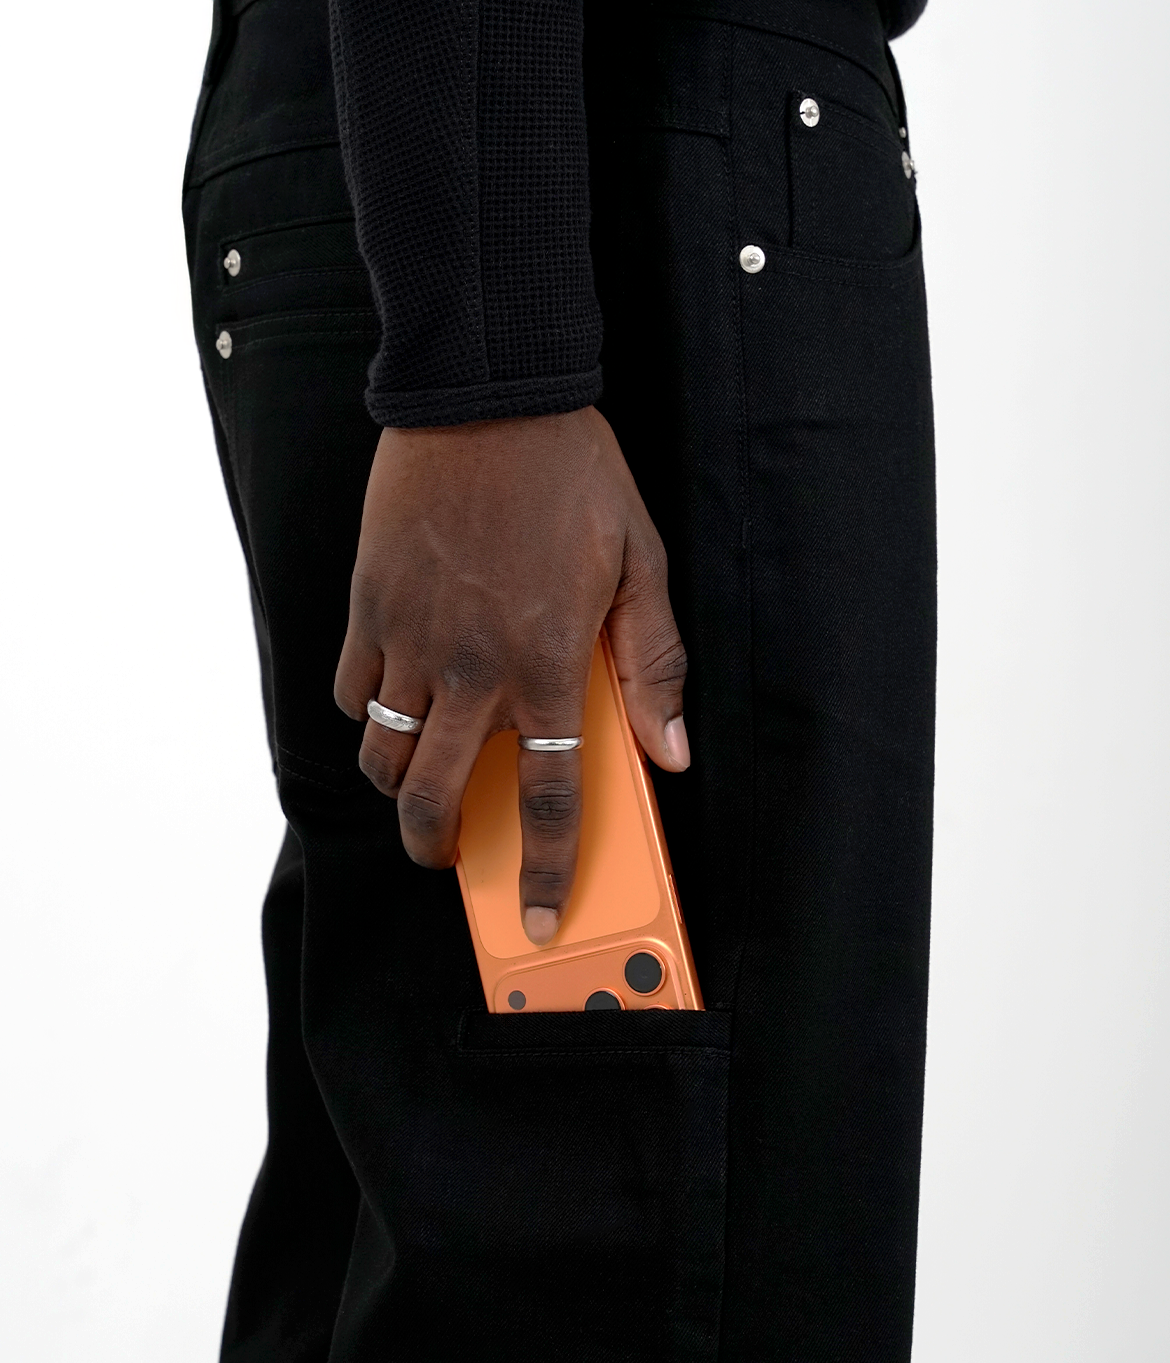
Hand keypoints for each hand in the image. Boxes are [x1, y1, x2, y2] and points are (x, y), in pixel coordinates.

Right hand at [334, 405, 688, 943]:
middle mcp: (473, 665)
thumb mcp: (641, 563)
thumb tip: (670, 751)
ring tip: (422, 777)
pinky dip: (368, 714)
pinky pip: (352, 690)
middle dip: (437, 847)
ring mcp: (412, 638)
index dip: (544, 868)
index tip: (537, 914)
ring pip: (383, 754)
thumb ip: (656, 664)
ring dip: (401, 785)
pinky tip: (395, 699)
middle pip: (436, 797)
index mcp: (547, 662)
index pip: (547, 794)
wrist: (486, 395)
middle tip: (449, 851)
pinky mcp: (370, 606)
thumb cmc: (573, 476)